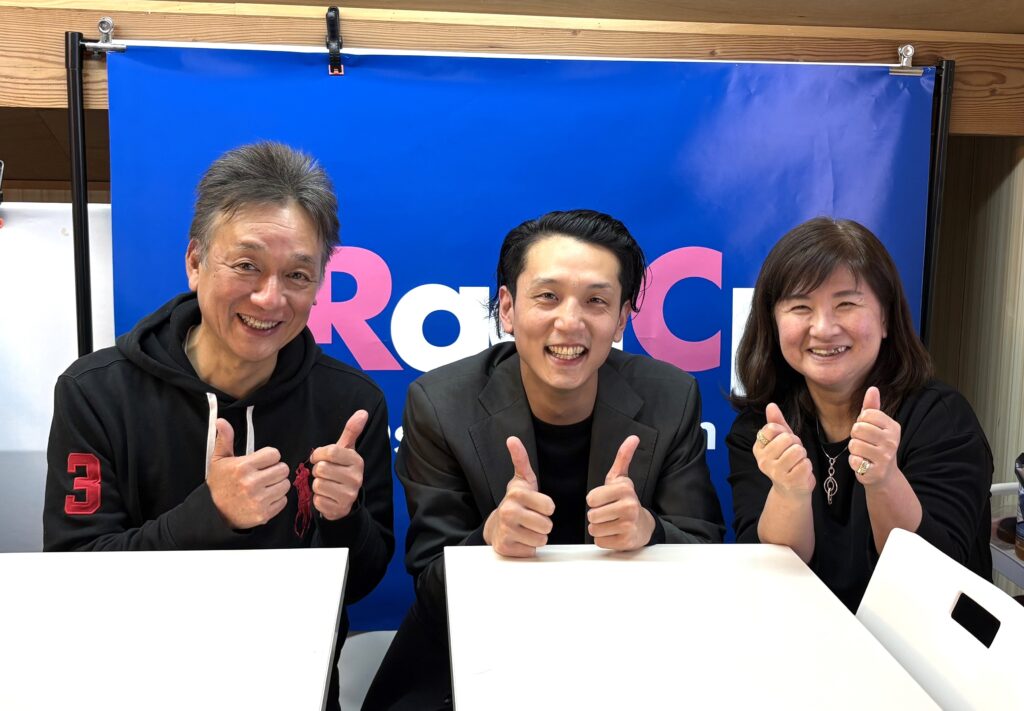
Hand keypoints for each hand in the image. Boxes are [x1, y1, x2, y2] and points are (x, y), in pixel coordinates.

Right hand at [207, 418, 290, 528]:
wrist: (213, 513)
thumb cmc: (219, 484)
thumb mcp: (219, 460)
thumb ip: (225, 439)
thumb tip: (221, 420)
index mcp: (243, 467)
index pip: (274, 454)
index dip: (269, 457)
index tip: (262, 462)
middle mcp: (252, 483)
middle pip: (283, 469)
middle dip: (276, 470)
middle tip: (265, 474)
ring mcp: (259, 500)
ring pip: (285, 485)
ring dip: (278, 485)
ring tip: (265, 486)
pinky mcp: (264, 514)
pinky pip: (283, 501)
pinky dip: (277, 499)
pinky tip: (265, 498)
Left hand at [309, 410, 367, 519]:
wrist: (345, 500)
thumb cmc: (341, 470)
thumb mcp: (346, 450)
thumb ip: (351, 431)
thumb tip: (363, 412)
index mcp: (357, 461)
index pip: (331, 452)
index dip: (319, 454)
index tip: (319, 457)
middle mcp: (356, 478)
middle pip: (321, 468)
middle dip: (317, 470)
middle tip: (325, 473)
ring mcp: (349, 495)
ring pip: (318, 485)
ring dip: (316, 485)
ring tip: (326, 485)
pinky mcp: (339, 508)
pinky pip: (317, 500)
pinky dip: (318, 499)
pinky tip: (327, 497)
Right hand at [483, 436, 554, 557]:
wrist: (496, 524)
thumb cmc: (516, 501)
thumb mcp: (521, 480)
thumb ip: (520, 459)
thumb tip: (512, 439)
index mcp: (516, 494)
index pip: (549, 506)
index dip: (547, 507)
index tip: (538, 505)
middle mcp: (509, 512)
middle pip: (547, 525)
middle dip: (543, 524)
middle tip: (532, 518)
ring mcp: (506, 531)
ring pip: (541, 539)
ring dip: (537, 536)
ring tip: (526, 528)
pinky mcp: (505, 548)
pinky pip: (531, 551)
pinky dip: (528, 547)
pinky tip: (520, 539)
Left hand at [586, 436, 653, 550]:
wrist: (643, 525)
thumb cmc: (626, 500)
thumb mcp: (622, 478)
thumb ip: (623, 457)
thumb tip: (633, 437)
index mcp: (625, 489)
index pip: (591, 498)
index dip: (594, 500)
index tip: (606, 500)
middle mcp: (629, 506)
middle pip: (591, 515)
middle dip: (596, 515)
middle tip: (608, 513)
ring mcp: (628, 525)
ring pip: (593, 529)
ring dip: (598, 528)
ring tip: (611, 522)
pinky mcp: (626, 541)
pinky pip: (600, 541)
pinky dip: (604, 539)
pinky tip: (614, 533)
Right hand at [753, 403, 814, 496]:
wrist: (790, 490)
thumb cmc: (787, 460)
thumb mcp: (781, 439)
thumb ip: (776, 422)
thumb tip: (771, 405)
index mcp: (758, 448)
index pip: (771, 428)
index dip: (783, 431)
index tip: (784, 441)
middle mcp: (763, 461)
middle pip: (787, 438)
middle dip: (796, 443)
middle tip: (793, 453)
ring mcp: (776, 472)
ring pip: (797, 450)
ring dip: (802, 455)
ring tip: (797, 462)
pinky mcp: (790, 481)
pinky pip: (805, 464)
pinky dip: (807, 466)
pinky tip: (801, 471)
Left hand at [849, 387, 900, 487]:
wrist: (884, 474)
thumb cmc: (876, 444)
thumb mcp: (875, 425)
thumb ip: (872, 407)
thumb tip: (872, 388)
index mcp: (893, 427)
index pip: (866, 414)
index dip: (861, 421)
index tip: (868, 430)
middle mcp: (892, 442)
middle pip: (858, 429)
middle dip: (856, 435)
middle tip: (864, 442)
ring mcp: (885, 458)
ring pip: (854, 445)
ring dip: (854, 449)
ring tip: (864, 453)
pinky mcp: (876, 472)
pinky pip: (853, 461)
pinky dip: (854, 462)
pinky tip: (863, 463)